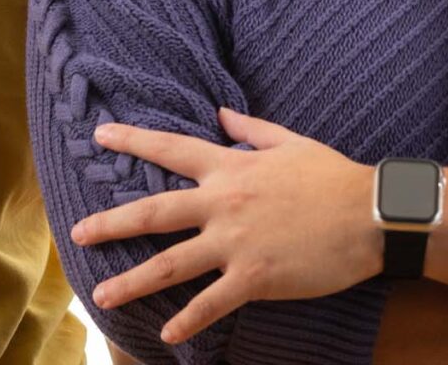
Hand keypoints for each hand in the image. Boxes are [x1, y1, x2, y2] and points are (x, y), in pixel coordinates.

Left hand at [72, 108, 381, 344]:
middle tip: (77, 234)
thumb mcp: (291, 143)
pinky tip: (167, 334)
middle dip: (112, 223)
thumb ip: (251, 130)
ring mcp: (236, 242)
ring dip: (132, 281)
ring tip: (101, 295)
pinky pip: (211, 303)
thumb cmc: (332, 176)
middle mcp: (224, 203)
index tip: (99, 135)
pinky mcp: (254, 277)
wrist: (369, 214)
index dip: (133, 140)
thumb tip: (221, 113)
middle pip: (155, 212)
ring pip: (170, 264)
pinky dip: (187, 320)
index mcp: (232, 168)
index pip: (172, 149)